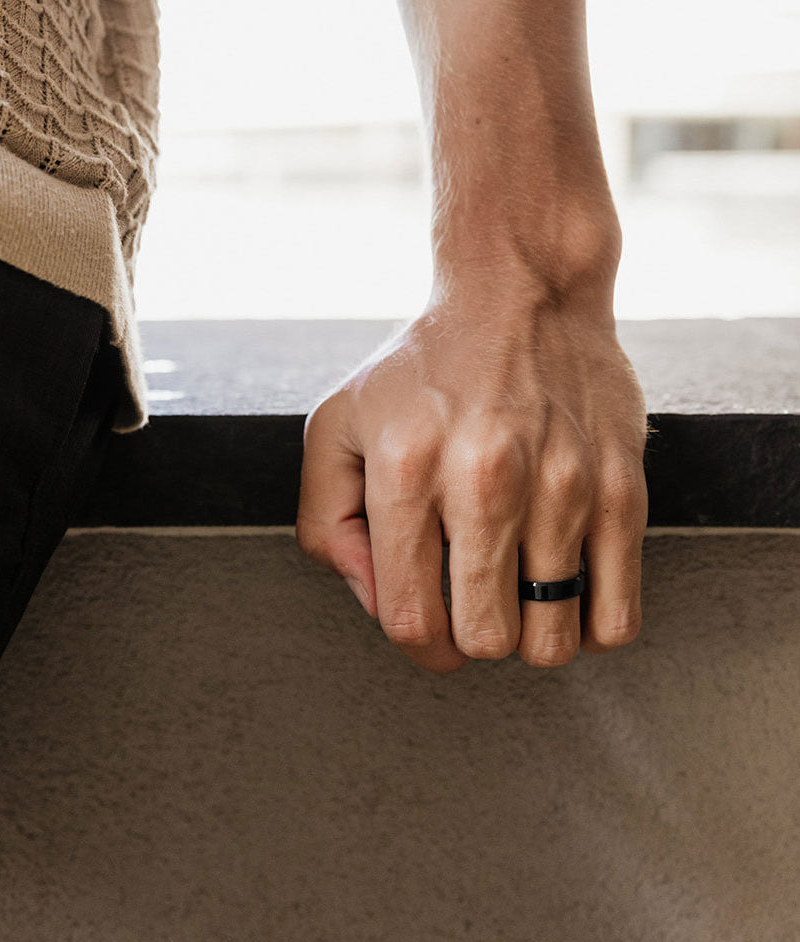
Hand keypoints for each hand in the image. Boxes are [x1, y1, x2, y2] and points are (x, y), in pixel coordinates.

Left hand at [296, 287, 649, 671]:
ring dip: (529, 633)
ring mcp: (562, 487)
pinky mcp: (621, 489)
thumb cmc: (421, 369)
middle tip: (470, 602)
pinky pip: (616, 616)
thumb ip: (327, 525)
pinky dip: (588, 626)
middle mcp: (486, 481)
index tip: (429, 629)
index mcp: (406, 471)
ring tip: (517, 591)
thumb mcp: (337, 429)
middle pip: (484, 639)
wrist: (520, 290)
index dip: (417, 645)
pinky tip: (565, 589)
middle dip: (469, 639)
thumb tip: (374, 601)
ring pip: (552, 642)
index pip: (410, 618)